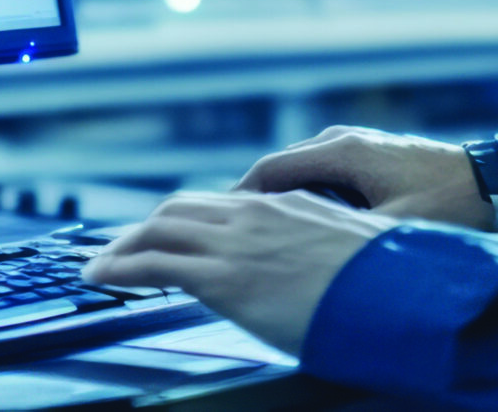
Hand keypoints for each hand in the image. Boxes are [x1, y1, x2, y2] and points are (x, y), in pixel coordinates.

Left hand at [80, 191, 390, 355]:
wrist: (395, 293)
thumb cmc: (385, 282)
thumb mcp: (352, 252)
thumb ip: (322, 251)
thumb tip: (319, 270)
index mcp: (288, 205)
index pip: (222, 204)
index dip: (188, 218)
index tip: (170, 233)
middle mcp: (255, 214)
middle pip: (181, 208)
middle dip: (146, 227)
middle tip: (124, 247)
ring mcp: (236, 242)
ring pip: (159, 228)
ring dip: (124, 245)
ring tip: (102, 263)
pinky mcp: (222, 277)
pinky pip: (154, 263)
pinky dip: (119, 266)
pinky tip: (102, 275)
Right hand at [234, 125, 492, 229]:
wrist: (496, 182)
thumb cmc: (449, 204)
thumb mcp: (394, 231)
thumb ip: (347, 240)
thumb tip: (307, 261)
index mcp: (342, 152)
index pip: (269, 171)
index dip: (238, 199)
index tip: (218, 227)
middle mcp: (343, 141)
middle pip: (280, 170)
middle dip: (255, 203)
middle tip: (233, 239)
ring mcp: (358, 145)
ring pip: (302, 172)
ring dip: (282, 201)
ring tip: (264, 238)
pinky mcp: (372, 155)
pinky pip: (324, 174)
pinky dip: (307, 197)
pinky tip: (307, 228)